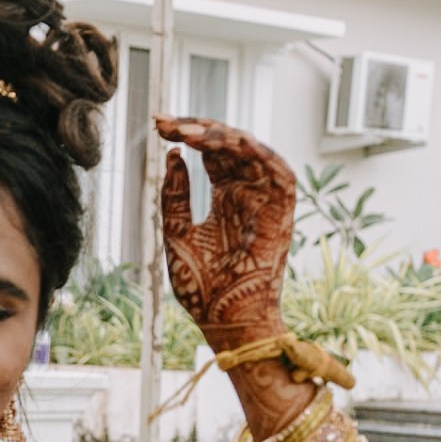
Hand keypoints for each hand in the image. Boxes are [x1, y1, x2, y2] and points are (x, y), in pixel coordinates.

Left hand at [156, 116, 295, 341]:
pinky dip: (259, 152)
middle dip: (198, 127)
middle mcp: (246, 194)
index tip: (158, 125)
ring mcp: (265, 201)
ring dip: (223, 135)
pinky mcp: (282, 213)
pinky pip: (279, 173)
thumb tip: (173, 155)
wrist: (223, 319)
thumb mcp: (177, 232)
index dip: (187, 133)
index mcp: (224, 198)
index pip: (211, 153)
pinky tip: (230, 141)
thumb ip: (175, 195)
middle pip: (228, 145)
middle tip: (166, 122)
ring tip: (190, 132)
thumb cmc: (201, 287)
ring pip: (252, 151)